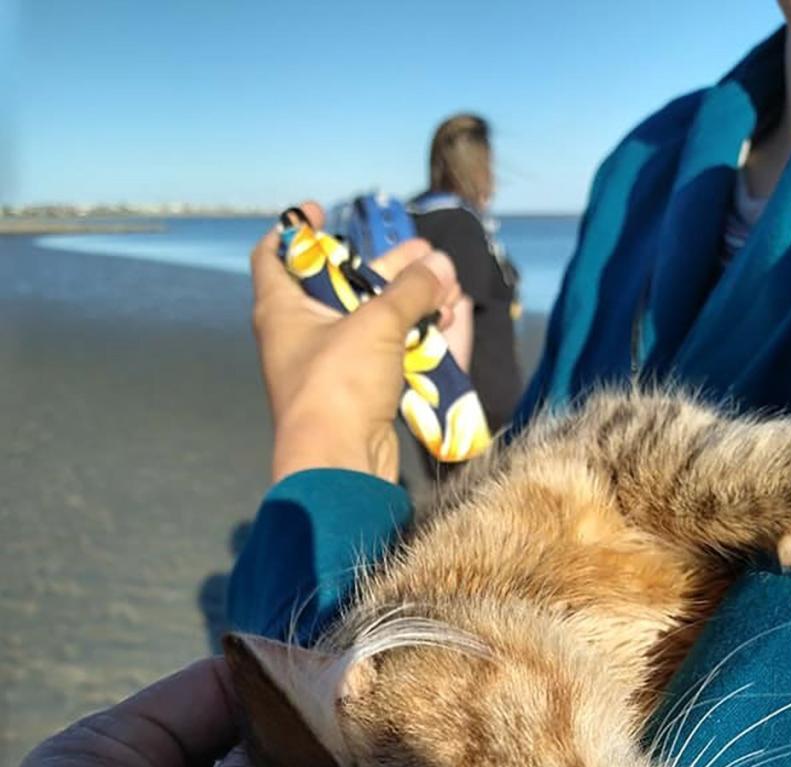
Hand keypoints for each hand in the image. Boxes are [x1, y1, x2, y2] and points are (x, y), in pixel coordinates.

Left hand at [251, 200, 459, 483]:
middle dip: (383, 265)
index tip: (320, 210)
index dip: (294, 228)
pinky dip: (410, 336)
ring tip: (446, 283)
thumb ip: (410, 290)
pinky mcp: (356, 394)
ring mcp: (329, 367)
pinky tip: (444, 321)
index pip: (273, 256)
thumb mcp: (377, 325)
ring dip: (407, 301)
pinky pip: (384, 353)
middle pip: (340, 284)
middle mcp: (301, 335)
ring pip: (369, 321)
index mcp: (283, 309)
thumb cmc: (339, 384)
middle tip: (420, 250)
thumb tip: (439, 267)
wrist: (339, 463)